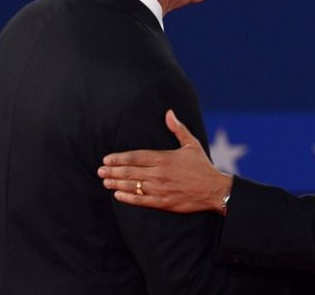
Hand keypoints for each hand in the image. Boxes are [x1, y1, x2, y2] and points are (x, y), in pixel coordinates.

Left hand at [98, 109, 232, 213]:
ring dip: (117, 184)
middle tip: (100, 171)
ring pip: (133, 186)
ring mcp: (160, 189)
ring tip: (105, 182)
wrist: (214, 189)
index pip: (136, 157)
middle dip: (113, 171)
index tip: (106, 159)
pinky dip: (128, 198)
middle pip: (130, 172)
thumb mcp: (191, 144)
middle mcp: (159, 173)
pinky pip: (141, 201)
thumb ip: (177, 129)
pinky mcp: (163, 202)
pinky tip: (118, 196)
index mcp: (164, 158)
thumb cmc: (202, 166)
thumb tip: (169, 112)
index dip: (119, 158)